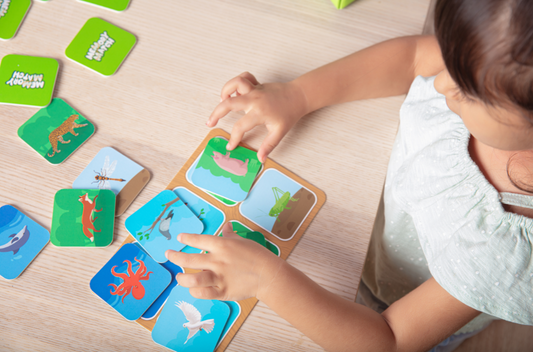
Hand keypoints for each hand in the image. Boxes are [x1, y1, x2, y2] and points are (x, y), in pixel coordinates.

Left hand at [165, 222, 283, 300]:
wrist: (268, 274)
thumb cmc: (256, 256)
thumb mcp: (242, 241)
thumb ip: (230, 235)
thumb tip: (226, 226)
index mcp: (222, 246)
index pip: (198, 240)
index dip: (186, 238)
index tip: (179, 238)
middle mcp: (217, 261)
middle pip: (188, 259)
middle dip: (175, 257)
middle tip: (169, 255)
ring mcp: (219, 277)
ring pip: (192, 279)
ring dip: (182, 278)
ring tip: (179, 277)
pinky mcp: (222, 291)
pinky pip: (203, 293)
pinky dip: (195, 292)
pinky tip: (194, 289)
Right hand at [207, 72, 308, 161]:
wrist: (299, 96)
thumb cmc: (289, 113)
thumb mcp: (280, 132)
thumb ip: (268, 145)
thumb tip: (260, 158)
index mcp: (258, 113)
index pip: (240, 127)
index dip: (233, 138)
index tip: (230, 146)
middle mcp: (254, 99)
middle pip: (228, 103)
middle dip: (216, 113)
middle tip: (210, 123)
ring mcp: (255, 90)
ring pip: (234, 84)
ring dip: (225, 91)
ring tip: (222, 101)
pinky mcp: (257, 84)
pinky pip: (244, 78)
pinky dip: (237, 83)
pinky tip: (235, 93)